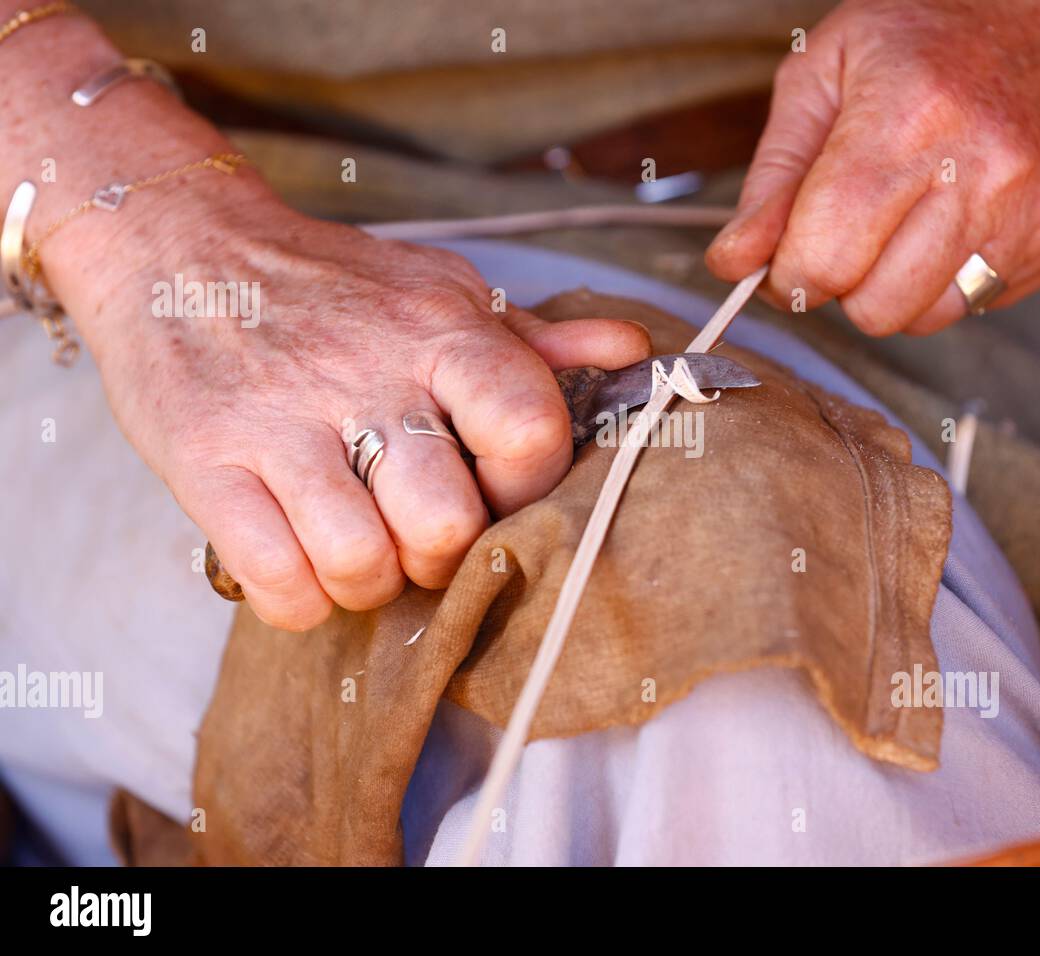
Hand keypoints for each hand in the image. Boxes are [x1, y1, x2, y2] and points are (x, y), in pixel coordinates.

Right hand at [58, 178, 649, 630]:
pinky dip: (302, 598)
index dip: (529, 489)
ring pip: (362, 563)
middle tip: (422, 539)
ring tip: (361, 550)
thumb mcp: (438, 287)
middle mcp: (366, 375)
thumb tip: (635, 352)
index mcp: (441, 331)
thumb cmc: (331, 284)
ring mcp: (279, 422)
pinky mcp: (204, 461)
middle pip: (446, 523)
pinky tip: (303, 565)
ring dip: (371, 582)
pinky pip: (278, 580)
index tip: (498, 492)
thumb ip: (534, 337)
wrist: (179, 242)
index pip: (529, 429)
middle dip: (444, 557)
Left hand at [706, 0, 1039, 333]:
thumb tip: (732, 262)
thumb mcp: (821, 75)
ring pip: (920, 319)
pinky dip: (944, 280)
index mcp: (908, 116)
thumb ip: (770, 179)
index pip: (825, 256)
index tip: (787, 253)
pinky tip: (953, 219)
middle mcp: (981, 168)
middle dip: (839, 284)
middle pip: (871, 305)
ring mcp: (1030, 208)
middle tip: (845, 232)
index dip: (788, 272)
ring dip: (890, 288)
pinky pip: (971, 306)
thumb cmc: (922, 35)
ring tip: (901, 221)